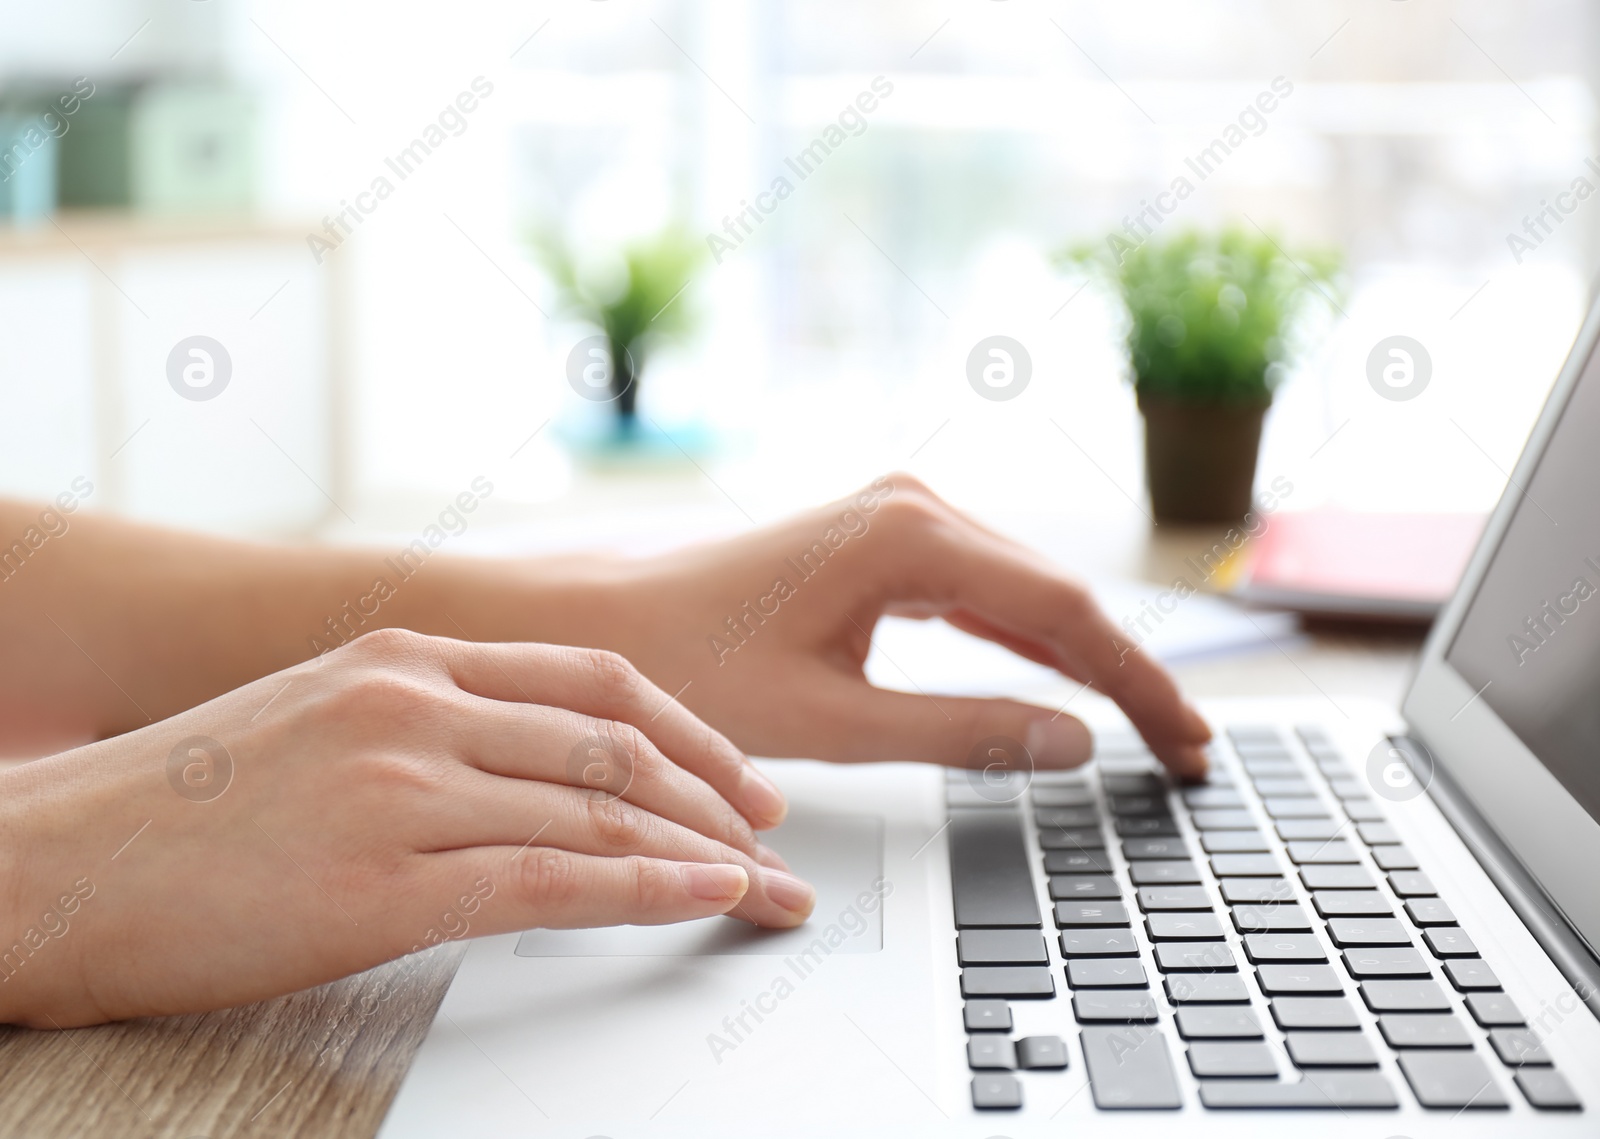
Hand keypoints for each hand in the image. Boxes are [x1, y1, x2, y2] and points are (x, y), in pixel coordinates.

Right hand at [0, 629, 813, 1027]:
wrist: (48, 863)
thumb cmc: (176, 806)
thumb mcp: (315, 723)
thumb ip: (423, 726)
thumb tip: (523, 769)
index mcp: (404, 656)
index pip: (591, 680)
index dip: (689, 727)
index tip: (739, 776)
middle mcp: (413, 702)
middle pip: (616, 739)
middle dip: (718, 792)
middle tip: (775, 833)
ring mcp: (400, 784)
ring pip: (599, 806)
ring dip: (702, 847)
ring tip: (762, 882)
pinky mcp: (380, 877)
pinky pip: (553, 877)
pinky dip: (646, 887)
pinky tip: (704, 898)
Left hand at [573, 475, 1211, 778]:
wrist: (604, 624)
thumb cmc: (692, 662)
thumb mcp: (834, 719)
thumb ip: (963, 731)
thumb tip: (1074, 743)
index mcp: (908, 535)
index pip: (1064, 615)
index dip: (1138, 685)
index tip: (1190, 743)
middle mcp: (914, 505)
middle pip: (1058, 595)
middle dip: (1126, 674)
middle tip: (1189, 750)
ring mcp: (899, 516)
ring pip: (1025, 592)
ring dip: (1085, 658)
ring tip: (1151, 726)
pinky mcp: (882, 541)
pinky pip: (980, 592)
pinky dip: (1028, 641)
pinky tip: (1067, 681)